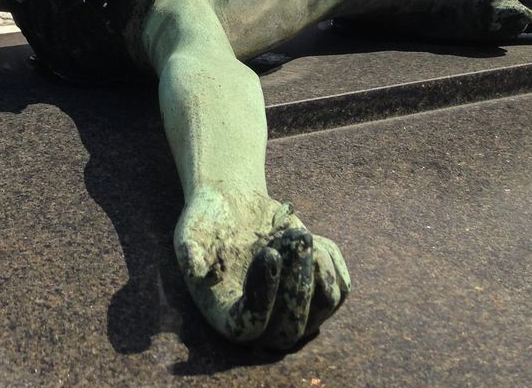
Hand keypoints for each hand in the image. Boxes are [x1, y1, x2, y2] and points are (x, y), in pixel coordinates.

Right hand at [175, 186, 348, 350]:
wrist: (235, 205)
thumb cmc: (209, 221)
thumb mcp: (190, 231)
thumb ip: (190, 251)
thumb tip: (197, 270)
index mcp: (229, 317)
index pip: (251, 325)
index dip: (263, 295)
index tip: (268, 254)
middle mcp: (265, 324)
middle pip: (292, 327)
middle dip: (298, 282)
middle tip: (296, 237)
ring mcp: (297, 312)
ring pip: (324, 303)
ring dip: (315, 265)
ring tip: (296, 232)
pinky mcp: (320, 292)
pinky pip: (341, 286)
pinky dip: (330, 258)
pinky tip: (312, 239)